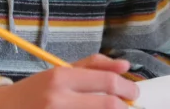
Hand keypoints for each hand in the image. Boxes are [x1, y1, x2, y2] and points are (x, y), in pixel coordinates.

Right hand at [0, 54, 139, 108]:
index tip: (133, 93)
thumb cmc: (36, 90)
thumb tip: (125, 65)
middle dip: (126, 106)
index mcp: (61, 77)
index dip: (128, 88)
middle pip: (109, 105)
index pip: (107, 83)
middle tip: (129, 105)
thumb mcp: (61, 71)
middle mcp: (58, 98)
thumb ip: (93, 66)